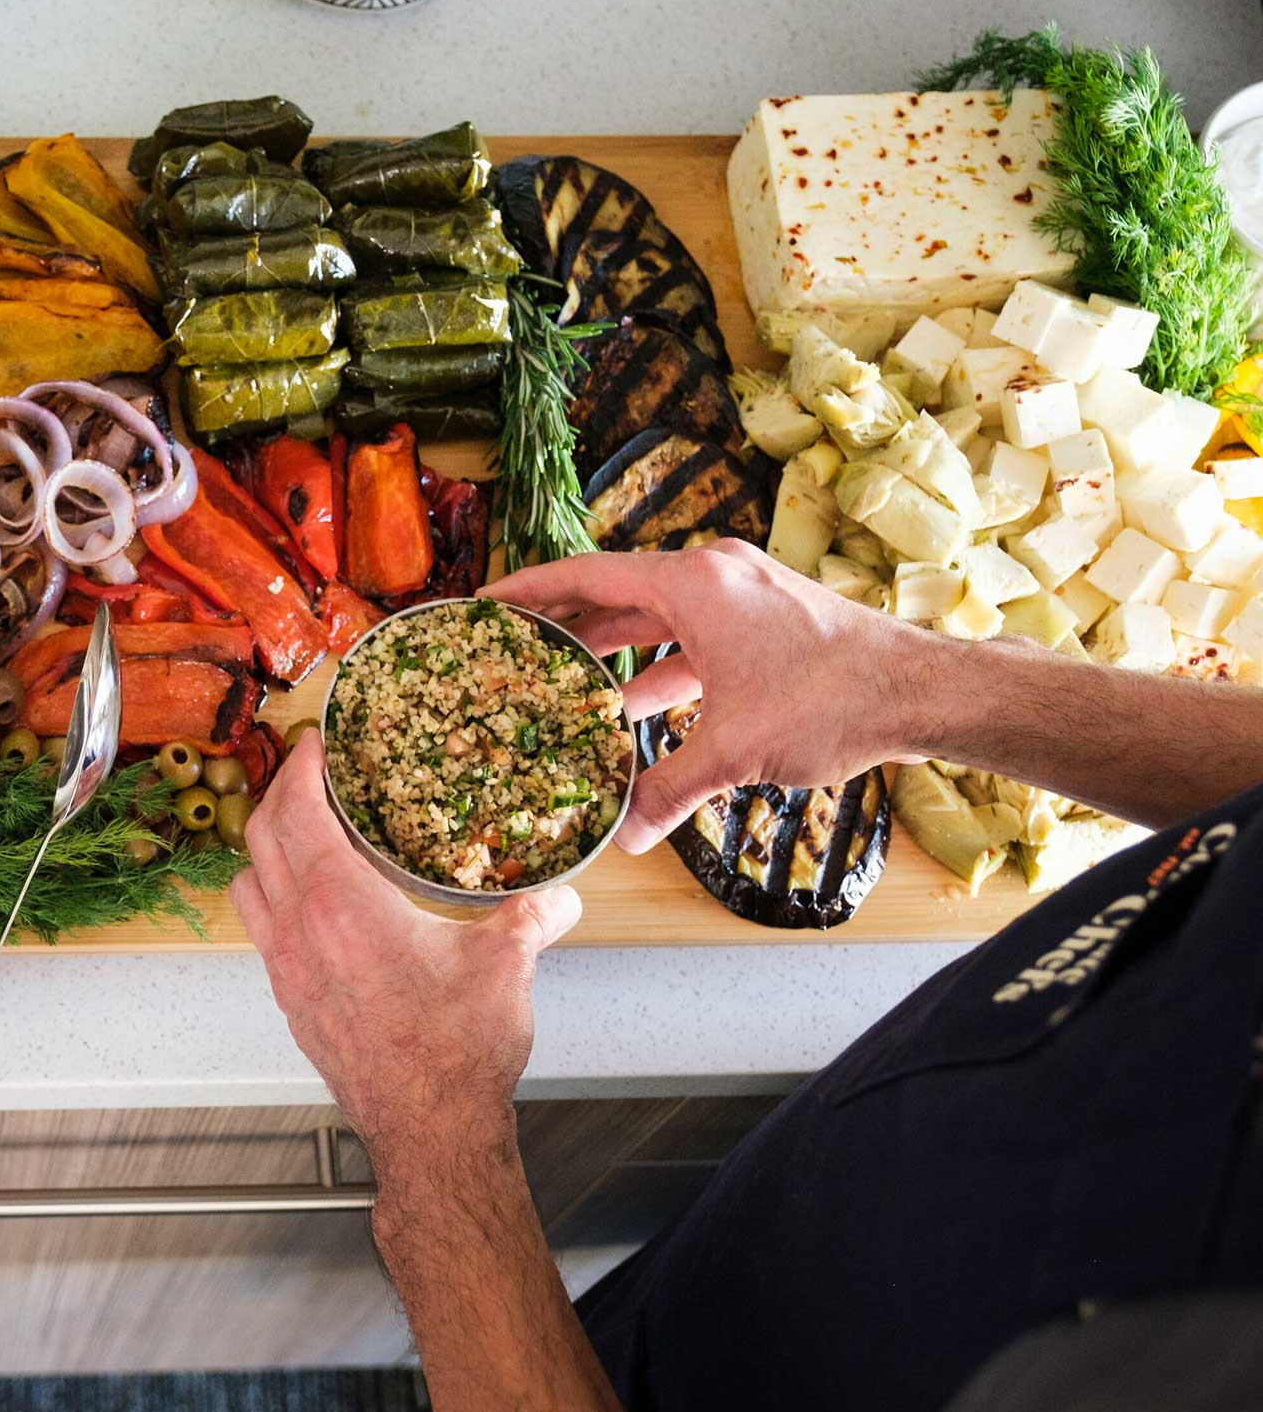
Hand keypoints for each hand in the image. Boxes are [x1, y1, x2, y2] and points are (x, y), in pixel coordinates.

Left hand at [231, 733, 578, 1186]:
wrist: (428, 1131)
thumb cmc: (453, 1054)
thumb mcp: (506, 964)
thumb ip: (533, 916)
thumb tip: (559, 896)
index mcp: (341, 904)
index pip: (299, 812)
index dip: (302, 769)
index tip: (314, 745)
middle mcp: (299, 931)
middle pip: (261, 839)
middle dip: (279, 797)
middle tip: (308, 777)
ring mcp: (287, 970)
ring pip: (249, 886)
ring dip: (266, 850)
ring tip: (301, 835)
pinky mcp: (291, 1002)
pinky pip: (263, 932)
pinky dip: (274, 901)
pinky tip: (313, 908)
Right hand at [484, 539, 935, 853]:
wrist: (923, 692)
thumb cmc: (832, 701)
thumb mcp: (735, 750)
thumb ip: (668, 789)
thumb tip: (624, 837)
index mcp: (694, 583)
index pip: (586, 574)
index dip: (530, 590)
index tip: (488, 604)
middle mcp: (715, 575)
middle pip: (616, 592)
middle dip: (565, 625)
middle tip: (515, 649)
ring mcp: (744, 593)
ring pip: (656, 617)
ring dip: (612, 651)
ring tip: (565, 686)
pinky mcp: (767, 619)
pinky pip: (692, 635)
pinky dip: (660, 665)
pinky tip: (635, 708)